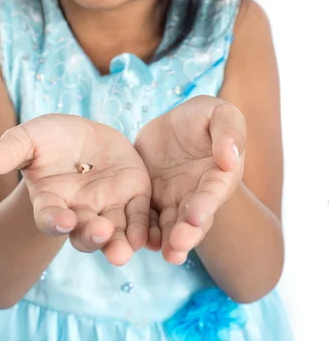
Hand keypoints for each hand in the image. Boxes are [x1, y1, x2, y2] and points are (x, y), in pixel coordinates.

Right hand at [0, 114, 150, 265]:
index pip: (50, 218)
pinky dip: (142, 229)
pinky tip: (146, 237)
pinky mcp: (132, 198)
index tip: (62, 219)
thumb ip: (9, 150)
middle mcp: (79, 212)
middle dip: (91, 236)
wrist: (82, 136)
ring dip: (118, 244)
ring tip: (122, 252)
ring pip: (113, 233)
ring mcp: (107, 208)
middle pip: (84, 233)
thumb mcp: (28, 138)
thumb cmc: (49, 139)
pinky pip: (138, 217)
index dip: (55, 221)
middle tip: (99, 233)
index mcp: (51, 202)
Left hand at [134, 95, 244, 263]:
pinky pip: (147, 217)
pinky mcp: (151, 198)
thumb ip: (229, 132)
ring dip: (167, 241)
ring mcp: (174, 199)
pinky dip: (144, 231)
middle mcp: (198, 194)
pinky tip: (137, 241)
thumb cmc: (204, 118)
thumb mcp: (220, 113)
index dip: (205, 205)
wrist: (174, 124)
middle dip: (186, 234)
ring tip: (163, 254)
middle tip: (177, 246)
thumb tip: (231, 160)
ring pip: (170, 224)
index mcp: (219, 175)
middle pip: (193, 218)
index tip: (195, 217)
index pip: (213, 193)